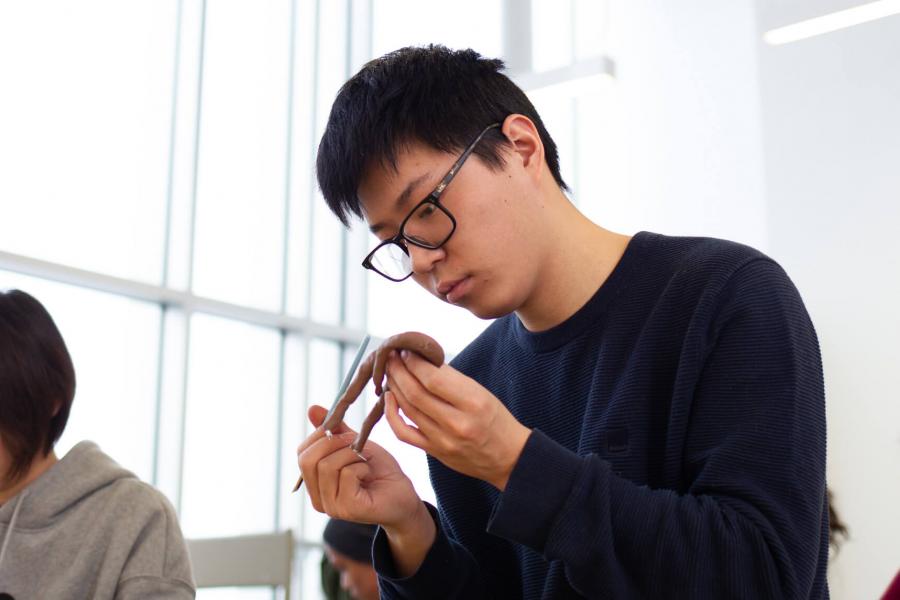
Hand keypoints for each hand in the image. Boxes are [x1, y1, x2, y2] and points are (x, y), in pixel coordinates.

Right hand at [296, 405, 423, 527]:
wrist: (405, 496)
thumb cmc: (380, 472)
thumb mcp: (355, 445)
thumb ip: (334, 430)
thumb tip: (312, 409)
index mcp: (315, 484)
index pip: (302, 454)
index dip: (320, 435)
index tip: (343, 431)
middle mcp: (318, 498)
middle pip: (308, 460)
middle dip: (333, 442)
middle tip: (355, 442)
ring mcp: (331, 507)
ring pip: (327, 465)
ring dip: (351, 454)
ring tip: (364, 460)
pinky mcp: (348, 509)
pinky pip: (347, 474)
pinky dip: (361, 466)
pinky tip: (369, 474)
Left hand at [382, 350, 531, 489]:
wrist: (508, 457)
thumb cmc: (496, 420)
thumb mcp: (482, 393)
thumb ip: (452, 380)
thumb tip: (422, 362)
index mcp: (473, 402)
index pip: (434, 379)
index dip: (415, 363)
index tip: (406, 351)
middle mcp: (457, 422)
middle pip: (416, 393)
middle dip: (399, 371)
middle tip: (391, 357)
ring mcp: (443, 440)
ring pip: (408, 409)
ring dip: (394, 386)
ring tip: (390, 372)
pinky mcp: (434, 452)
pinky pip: (403, 433)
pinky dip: (391, 414)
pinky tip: (389, 398)